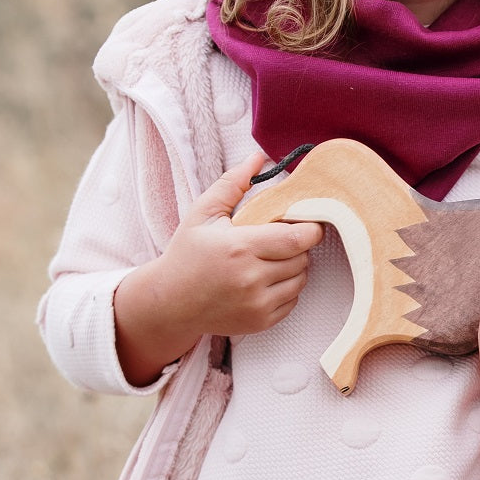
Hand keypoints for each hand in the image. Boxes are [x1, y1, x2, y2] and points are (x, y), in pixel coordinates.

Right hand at [113, 153, 323, 384]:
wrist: (169, 302)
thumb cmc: (187, 253)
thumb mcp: (203, 213)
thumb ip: (233, 183)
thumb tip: (259, 157)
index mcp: (240, 248)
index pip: (298, 238)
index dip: (310, 228)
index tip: (306, 222)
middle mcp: (251, 279)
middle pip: (303, 257)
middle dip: (297, 246)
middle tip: (279, 240)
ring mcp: (256, 304)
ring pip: (301, 279)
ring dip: (293, 267)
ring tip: (270, 259)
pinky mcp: (260, 322)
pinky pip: (293, 300)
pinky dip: (286, 288)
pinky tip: (264, 280)